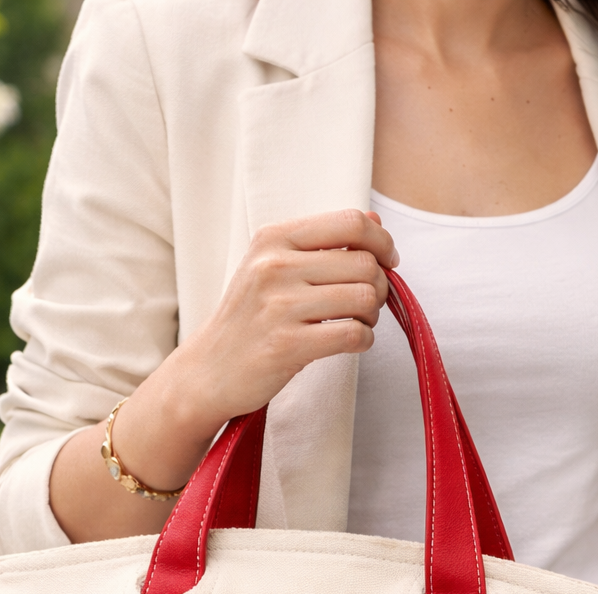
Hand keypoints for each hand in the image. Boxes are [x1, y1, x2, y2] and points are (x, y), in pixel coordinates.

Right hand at [161, 209, 398, 435]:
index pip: (351, 222)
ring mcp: (280, 306)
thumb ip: (323, 243)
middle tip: (368, 303)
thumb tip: (376, 221)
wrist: (209, 369)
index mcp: (274, 238)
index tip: (388, 261)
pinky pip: (353, 335)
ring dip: (372, 314)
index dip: (382, 241)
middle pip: (364, 263)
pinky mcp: (287, 345)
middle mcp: (274, 266)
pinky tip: (352, 343)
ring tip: (358, 323)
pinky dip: (364, 340)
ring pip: (363, 298)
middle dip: (378, 285)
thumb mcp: (273, 267)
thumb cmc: (248, 318)